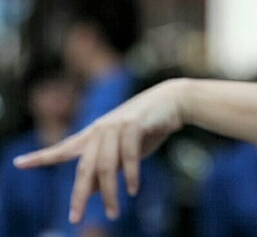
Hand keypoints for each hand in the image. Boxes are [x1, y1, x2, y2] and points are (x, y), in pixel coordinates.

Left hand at [13, 80, 185, 223]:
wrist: (173, 102)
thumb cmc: (147, 128)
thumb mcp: (123, 152)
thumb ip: (104, 168)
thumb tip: (86, 191)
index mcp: (93, 135)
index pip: (63, 148)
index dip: (41, 157)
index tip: (18, 163)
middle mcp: (99, 130)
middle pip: (84, 167)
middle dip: (78, 195)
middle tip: (75, 219)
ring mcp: (115, 126)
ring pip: (105, 165)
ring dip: (109, 192)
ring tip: (113, 212)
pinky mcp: (133, 124)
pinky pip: (128, 155)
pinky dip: (130, 175)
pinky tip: (132, 190)